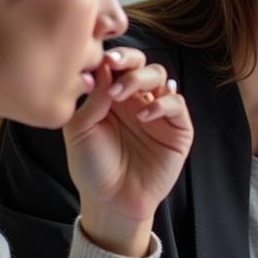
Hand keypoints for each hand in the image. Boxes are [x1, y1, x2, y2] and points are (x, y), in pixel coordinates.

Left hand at [64, 47, 192, 255]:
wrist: (111, 201)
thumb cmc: (92, 167)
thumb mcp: (80, 129)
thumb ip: (93, 98)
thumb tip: (104, 66)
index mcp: (111, 96)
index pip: (118, 64)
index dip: (113, 56)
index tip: (102, 59)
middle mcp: (136, 100)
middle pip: (142, 64)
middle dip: (129, 62)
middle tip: (114, 70)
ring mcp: (158, 114)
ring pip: (161, 77)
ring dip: (142, 79)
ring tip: (122, 96)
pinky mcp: (177, 130)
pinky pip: (176, 105)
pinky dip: (163, 104)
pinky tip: (144, 116)